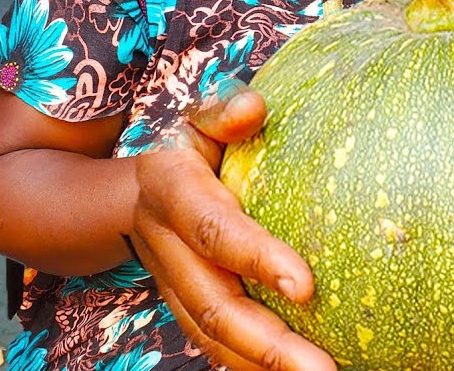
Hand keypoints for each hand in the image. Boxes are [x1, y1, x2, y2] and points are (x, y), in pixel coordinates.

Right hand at [130, 84, 336, 370]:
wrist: (131, 189)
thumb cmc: (191, 144)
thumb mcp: (196, 116)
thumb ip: (222, 110)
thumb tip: (252, 108)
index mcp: (172, 193)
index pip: (216, 232)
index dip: (257, 259)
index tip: (306, 286)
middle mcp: (166, 246)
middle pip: (213, 306)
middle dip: (267, 344)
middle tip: (322, 369)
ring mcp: (172, 283)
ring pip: (212, 336)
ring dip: (263, 366)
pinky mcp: (186, 305)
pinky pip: (217, 342)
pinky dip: (252, 366)